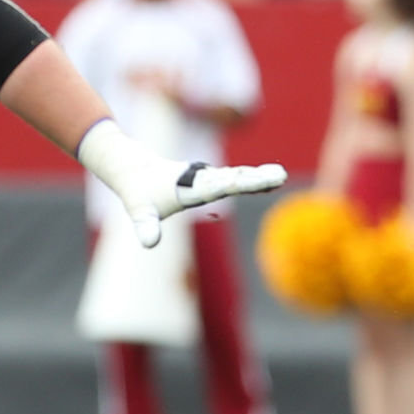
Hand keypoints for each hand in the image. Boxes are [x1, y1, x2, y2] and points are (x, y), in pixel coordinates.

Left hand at [78, 119, 285, 246]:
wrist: (133, 169)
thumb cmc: (138, 193)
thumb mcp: (140, 211)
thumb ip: (146, 225)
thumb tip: (149, 244)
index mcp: (190, 186)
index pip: (219, 185)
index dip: (239, 183)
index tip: (259, 180)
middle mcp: (201, 179)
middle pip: (232, 178)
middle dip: (254, 179)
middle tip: (279, 175)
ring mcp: (206, 178)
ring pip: (235, 176)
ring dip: (257, 177)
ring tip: (280, 176)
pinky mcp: (208, 180)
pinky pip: (233, 179)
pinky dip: (250, 180)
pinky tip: (269, 181)